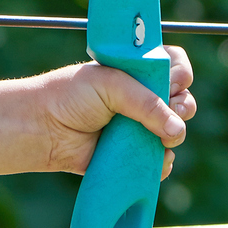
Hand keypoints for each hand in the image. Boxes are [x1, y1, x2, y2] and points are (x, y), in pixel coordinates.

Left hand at [39, 46, 196, 177]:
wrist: (43, 128)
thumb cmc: (71, 96)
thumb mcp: (111, 85)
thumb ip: (147, 102)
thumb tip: (176, 130)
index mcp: (138, 72)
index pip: (176, 66)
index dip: (182, 73)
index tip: (174, 82)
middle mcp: (142, 98)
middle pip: (183, 100)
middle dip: (184, 106)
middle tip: (175, 111)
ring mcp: (139, 127)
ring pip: (176, 132)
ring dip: (176, 135)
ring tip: (161, 137)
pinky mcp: (132, 155)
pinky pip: (160, 162)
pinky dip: (162, 162)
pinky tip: (154, 158)